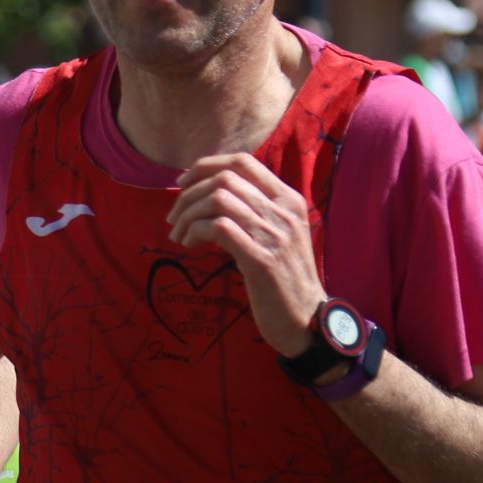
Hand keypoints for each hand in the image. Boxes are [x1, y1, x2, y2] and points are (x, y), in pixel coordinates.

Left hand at [165, 153, 323, 356]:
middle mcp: (284, 211)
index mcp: (289, 200)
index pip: (243, 162)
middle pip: (224, 179)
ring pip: (218, 200)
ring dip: (188, 214)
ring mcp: (274, 235)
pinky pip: (218, 227)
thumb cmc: (285, 279)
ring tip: (178, 234)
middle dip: (189, 194)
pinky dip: (195, 231)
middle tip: (174, 217)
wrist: (308, 320)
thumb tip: (211, 195)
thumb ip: (255, 211)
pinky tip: (189, 244)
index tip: (182, 183)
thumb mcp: (279, 235)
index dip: (206, 166)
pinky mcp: (261, 260)